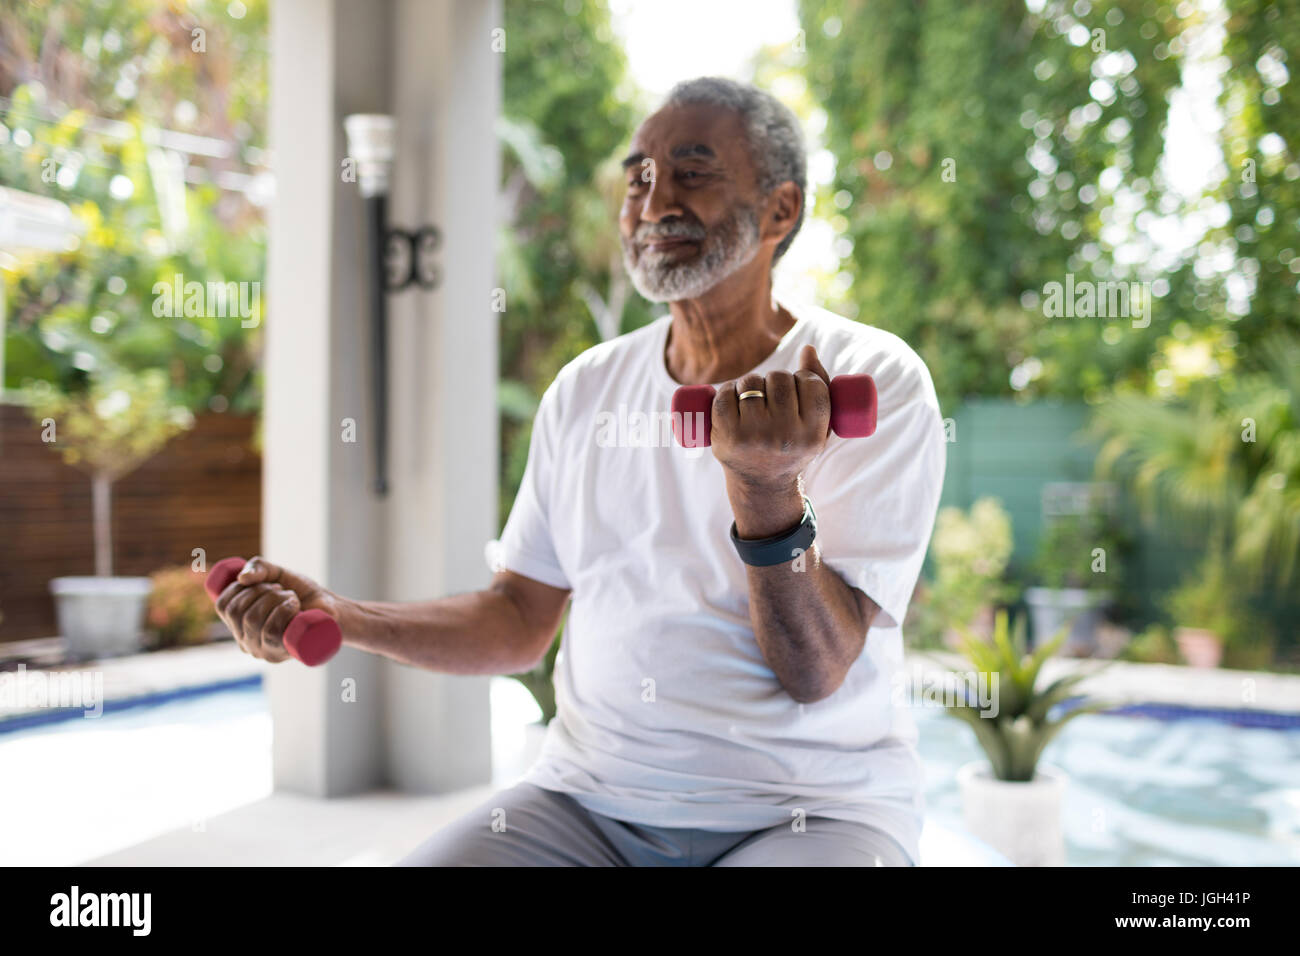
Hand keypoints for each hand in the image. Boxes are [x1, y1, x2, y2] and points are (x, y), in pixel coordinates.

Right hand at [214, 556, 337, 662]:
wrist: (332, 607)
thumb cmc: (302, 593)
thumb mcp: (278, 574)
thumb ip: (259, 568)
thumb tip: (242, 578)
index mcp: (239, 626)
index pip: (223, 606)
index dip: (240, 588)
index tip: (263, 583)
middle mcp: (248, 642)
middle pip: (238, 612)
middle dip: (261, 591)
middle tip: (282, 590)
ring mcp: (265, 651)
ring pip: (254, 621)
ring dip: (275, 599)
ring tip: (291, 597)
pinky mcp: (283, 654)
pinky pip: (272, 633)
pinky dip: (283, 611)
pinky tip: (295, 606)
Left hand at [710, 343, 832, 489]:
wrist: (762, 485)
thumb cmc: (793, 448)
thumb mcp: (819, 428)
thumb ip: (820, 386)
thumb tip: (807, 349)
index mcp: (812, 435)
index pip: (811, 383)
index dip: (803, 378)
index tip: (797, 387)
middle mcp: (784, 436)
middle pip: (779, 378)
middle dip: (775, 380)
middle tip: (772, 398)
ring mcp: (753, 436)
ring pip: (751, 382)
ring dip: (750, 384)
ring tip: (753, 401)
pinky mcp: (726, 435)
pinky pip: (725, 394)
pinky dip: (727, 391)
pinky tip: (733, 400)